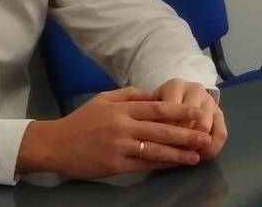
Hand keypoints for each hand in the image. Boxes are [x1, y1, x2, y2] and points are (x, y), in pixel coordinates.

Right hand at [16, 88, 213, 178]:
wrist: (56, 144)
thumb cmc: (83, 120)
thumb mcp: (105, 99)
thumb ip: (131, 95)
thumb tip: (155, 96)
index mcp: (122, 108)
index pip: (157, 108)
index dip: (179, 110)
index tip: (198, 112)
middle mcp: (123, 126)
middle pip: (160, 130)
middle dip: (185, 134)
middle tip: (205, 137)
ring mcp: (120, 147)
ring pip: (155, 150)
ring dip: (178, 154)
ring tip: (196, 155)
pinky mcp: (115, 165)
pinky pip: (143, 165)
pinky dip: (160, 164)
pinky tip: (174, 164)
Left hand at [154, 78, 226, 156]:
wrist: (183, 94)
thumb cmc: (162, 104)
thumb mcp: (153, 106)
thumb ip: (149, 118)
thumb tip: (146, 137)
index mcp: (175, 86)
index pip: (171, 111)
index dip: (164, 131)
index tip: (157, 147)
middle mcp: (195, 89)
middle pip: (189, 120)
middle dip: (181, 140)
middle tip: (173, 155)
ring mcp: (210, 100)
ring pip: (204, 127)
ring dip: (195, 145)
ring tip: (186, 157)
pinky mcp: (220, 113)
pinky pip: (221, 133)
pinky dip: (212, 148)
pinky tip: (202, 157)